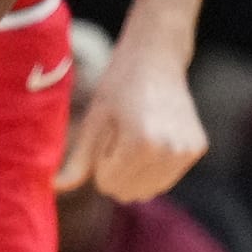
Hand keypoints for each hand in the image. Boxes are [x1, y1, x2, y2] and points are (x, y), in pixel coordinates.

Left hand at [59, 37, 208, 200]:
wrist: (156, 58)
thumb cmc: (118, 87)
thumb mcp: (94, 121)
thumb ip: (77, 161)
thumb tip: (54, 188)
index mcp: (141, 143)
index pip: (108, 184)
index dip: (100, 162)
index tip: (108, 135)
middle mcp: (169, 151)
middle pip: (129, 192)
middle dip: (118, 172)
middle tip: (123, 136)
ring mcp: (187, 151)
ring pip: (149, 191)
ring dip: (136, 172)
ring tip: (138, 137)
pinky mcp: (197, 148)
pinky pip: (166, 179)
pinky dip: (155, 167)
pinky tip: (155, 137)